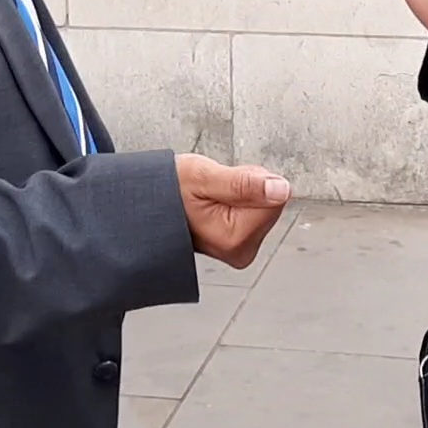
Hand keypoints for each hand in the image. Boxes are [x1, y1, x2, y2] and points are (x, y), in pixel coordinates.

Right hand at [176, 154, 291, 268]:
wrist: (147, 205)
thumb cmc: (167, 192)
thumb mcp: (203, 177)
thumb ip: (243, 183)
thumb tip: (280, 189)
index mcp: (235, 238)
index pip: (276, 197)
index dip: (252, 180)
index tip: (225, 184)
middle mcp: (240, 250)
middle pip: (272, 202)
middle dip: (247, 186)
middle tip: (215, 188)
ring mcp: (240, 249)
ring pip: (265, 205)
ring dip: (242, 192)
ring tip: (211, 196)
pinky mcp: (240, 243)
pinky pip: (255, 211)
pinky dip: (239, 200)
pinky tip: (216, 202)